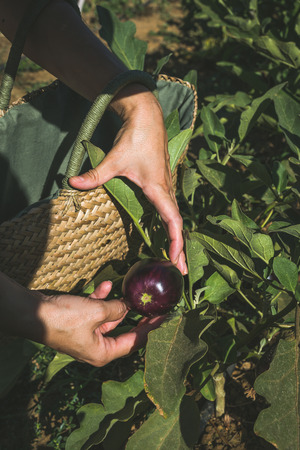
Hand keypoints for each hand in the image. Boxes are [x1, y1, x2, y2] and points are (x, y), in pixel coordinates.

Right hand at [40, 281, 164, 366]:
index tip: (164, 317)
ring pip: (109, 318)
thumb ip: (117, 309)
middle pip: (123, 330)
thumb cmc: (64, 318)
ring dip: (117, 304)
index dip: (151, 329)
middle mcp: (96, 347)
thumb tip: (127, 306)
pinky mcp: (78, 323)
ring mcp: (86, 335)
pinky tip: (105, 285)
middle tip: (153, 305)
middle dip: (136, 316)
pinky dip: (100, 300)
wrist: (32, 313)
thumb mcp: (96, 312)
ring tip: (131, 292)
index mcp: (103, 353)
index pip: (134, 342)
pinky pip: (95, 312)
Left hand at [69, 85, 187, 274]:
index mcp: (158, 188)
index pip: (172, 219)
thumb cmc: (135, 137)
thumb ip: (95, 174)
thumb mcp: (114, 158)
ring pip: (175, 217)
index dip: (175, 240)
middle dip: (179, 247)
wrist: (147, 117)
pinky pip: (170, 210)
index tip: (173, 258)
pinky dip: (171, 226)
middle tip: (180, 271)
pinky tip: (166, 236)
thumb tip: (72, 183)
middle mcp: (166, 190)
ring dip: (176, 238)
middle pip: (177, 224)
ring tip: (175, 260)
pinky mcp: (162, 183)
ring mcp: (166, 187)